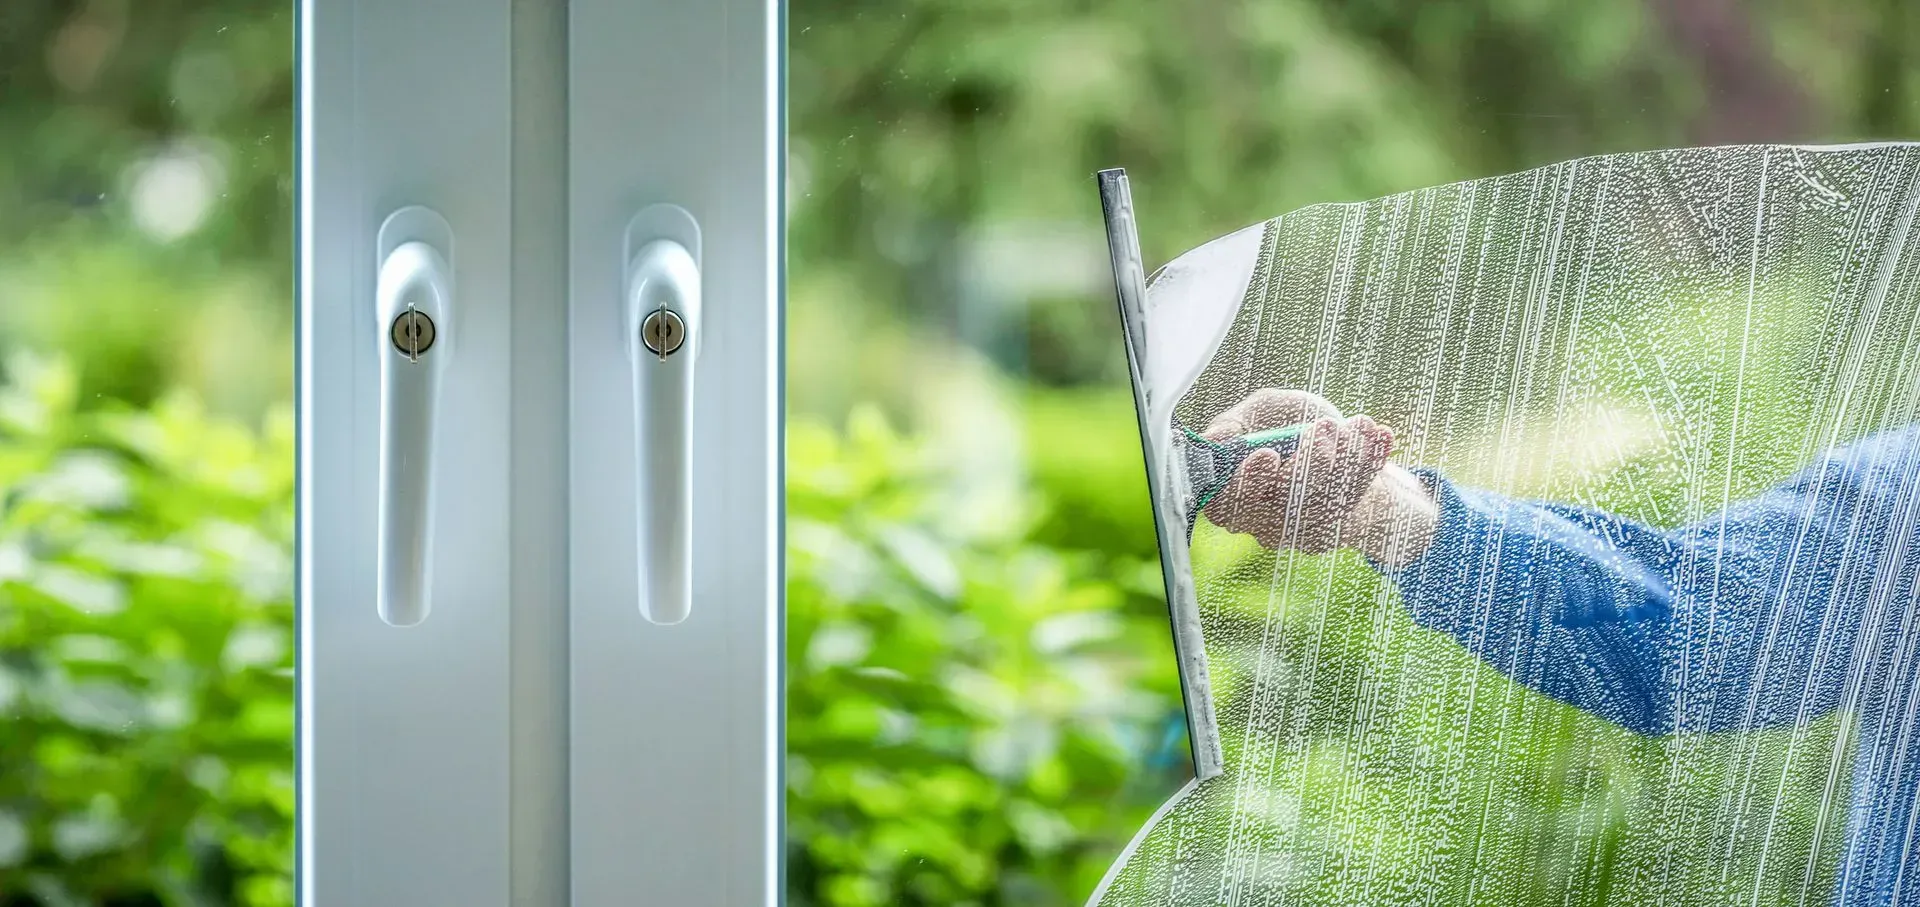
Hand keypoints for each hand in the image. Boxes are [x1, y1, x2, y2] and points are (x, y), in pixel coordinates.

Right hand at [1200, 389, 1437, 565]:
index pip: (1229, 502)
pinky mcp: (1330, 531)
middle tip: (1326, 427)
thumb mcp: (1260, 412)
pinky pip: (1352, 502)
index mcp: (1229, 493)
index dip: (1248, 481)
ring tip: (1359, 424)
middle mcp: (1257, 521)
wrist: (1332, 439)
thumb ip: (1236, 424)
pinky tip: (1380, 436)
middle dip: (1312, 464)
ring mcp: (1295, 531)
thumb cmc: (1285, 423)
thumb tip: (1213, 440)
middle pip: (1283, 507)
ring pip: (1323, 505)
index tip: (1269, 453)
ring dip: (1346, 459)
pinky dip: (1370, 465)